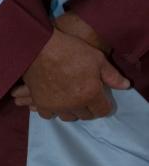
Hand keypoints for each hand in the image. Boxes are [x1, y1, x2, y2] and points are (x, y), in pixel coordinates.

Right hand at [13, 20, 128, 119]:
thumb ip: (112, 75)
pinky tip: (55, 102)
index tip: (101, 98)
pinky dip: (53, 111)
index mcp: (90, 94)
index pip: (102, 111)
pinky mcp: (42, 103)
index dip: (104, 105)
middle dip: (88, 108)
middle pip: (85, 115)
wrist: (40, 47)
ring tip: (71, 100)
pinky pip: (48, 115)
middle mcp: (74, 104)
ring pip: (68, 117)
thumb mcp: (97, 58)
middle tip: (86, 95)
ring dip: (72, 111)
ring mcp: (57, 106)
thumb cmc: (70, 50)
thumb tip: (126, 86)